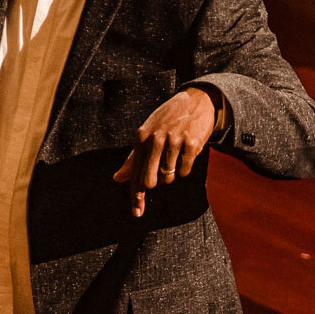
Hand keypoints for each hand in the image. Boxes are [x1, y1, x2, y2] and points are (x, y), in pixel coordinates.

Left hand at [112, 88, 215, 217]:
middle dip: (156, 183)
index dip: (136, 195)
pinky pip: (185, 170)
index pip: (136, 173)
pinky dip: (185, 166)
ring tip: (175, 154)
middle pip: (150, 180)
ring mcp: (174, 141)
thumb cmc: (168, 119)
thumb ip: (133, 159)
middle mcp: (156, 139)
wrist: (196, 100)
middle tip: (162, 173)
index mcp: (141, 138)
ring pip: (169, 177)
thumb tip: (117, 178)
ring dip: (172, 172)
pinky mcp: (191, 144)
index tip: (136, 213)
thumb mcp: (147, 134)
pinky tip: (186, 151)